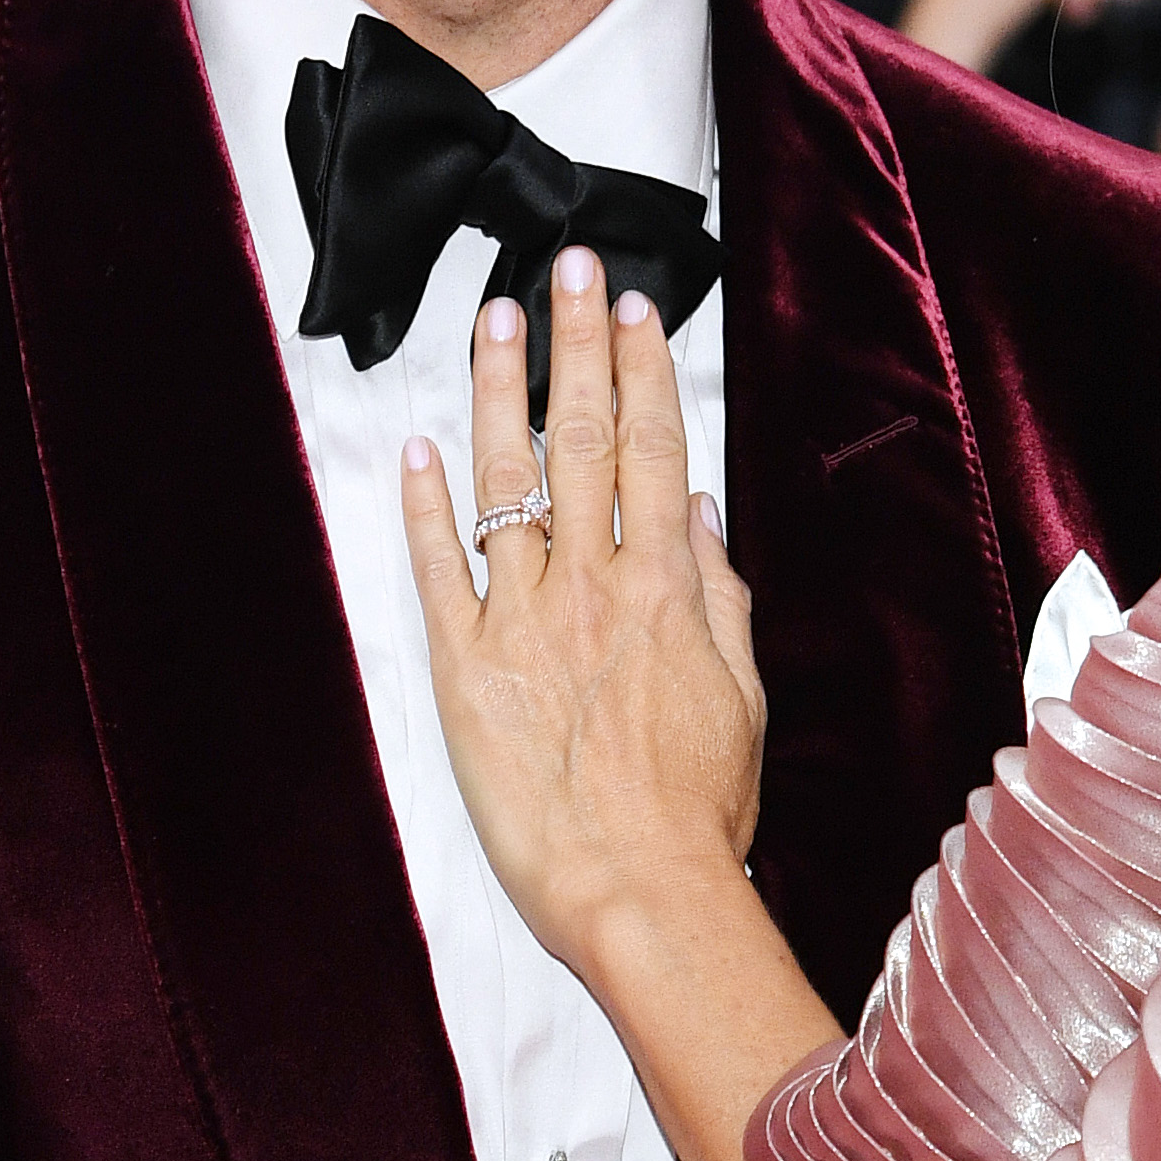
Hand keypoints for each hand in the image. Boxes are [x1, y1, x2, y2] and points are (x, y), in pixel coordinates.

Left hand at [400, 251, 763, 979]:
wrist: (639, 891)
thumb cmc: (698, 813)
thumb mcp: (741, 697)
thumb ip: (719, 598)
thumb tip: (702, 517)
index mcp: (668, 590)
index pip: (656, 452)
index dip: (644, 373)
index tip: (635, 312)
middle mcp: (593, 588)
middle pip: (586, 440)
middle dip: (578, 345)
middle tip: (568, 269)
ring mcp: (524, 622)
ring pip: (507, 481)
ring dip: (502, 390)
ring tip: (496, 320)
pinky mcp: (464, 670)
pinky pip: (439, 570)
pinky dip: (426, 505)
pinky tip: (419, 448)